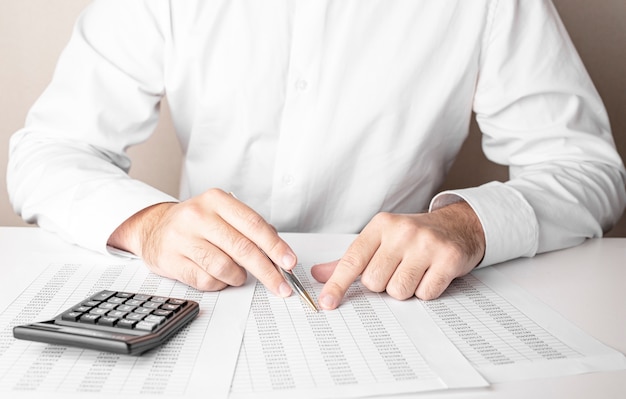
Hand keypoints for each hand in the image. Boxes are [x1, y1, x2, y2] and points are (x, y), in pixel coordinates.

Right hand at [107, 188, 296, 296]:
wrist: (154, 227)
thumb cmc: (196, 222)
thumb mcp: (222, 214)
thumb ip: (250, 229)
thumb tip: (279, 253)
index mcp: (216, 200)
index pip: (254, 225)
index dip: (275, 246)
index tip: (289, 262)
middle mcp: (198, 215)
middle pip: (243, 248)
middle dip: (267, 271)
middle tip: (281, 286)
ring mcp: (182, 237)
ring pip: (225, 267)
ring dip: (238, 278)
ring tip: (238, 276)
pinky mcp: (171, 259)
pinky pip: (206, 280)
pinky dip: (219, 284)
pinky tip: (218, 277)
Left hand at [311, 201, 484, 308]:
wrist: (458, 225)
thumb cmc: (414, 237)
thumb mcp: (381, 239)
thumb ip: (351, 259)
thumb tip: (319, 274)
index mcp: (381, 225)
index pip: (352, 260)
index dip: (338, 284)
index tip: (327, 302)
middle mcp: (402, 232)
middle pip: (375, 282)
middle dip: (383, 284)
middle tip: (397, 270)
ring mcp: (427, 244)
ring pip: (399, 291)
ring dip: (405, 290)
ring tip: (415, 272)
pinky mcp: (448, 258)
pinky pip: (425, 294)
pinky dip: (426, 291)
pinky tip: (431, 275)